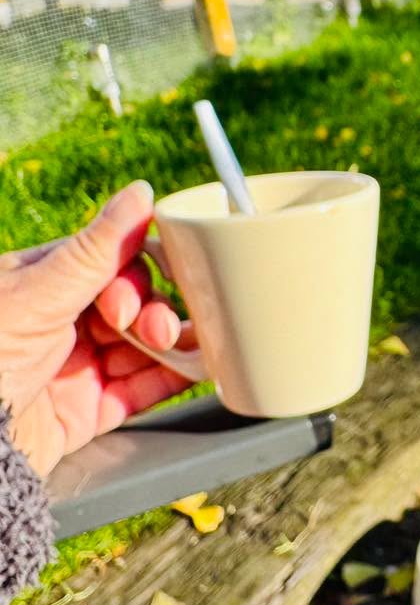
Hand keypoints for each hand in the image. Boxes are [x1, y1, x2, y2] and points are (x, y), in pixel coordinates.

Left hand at [0, 181, 193, 474]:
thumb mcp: (38, 294)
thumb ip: (97, 248)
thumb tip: (142, 192)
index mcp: (41, 284)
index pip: (110, 265)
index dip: (131, 279)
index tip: (128, 301)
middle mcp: (60, 322)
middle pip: (132, 307)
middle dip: (153, 316)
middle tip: (155, 331)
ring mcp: (75, 367)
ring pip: (142, 348)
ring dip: (170, 345)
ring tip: (190, 349)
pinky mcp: (86, 411)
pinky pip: (140, 391)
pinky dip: (172, 379)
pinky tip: (197, 369)